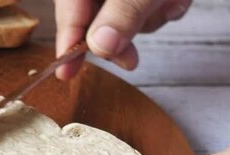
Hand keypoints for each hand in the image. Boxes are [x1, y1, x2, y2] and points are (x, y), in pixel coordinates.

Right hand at [54, 0, 191, 79]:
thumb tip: (100, 46)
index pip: (69, 10)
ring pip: (126, 15)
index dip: (68, 43)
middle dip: (120, 36)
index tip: (65, 73)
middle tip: (131, 61)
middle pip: (95, 17)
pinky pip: (147, 7)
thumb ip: (121, 13)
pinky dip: (164, 6)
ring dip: (151, 17)